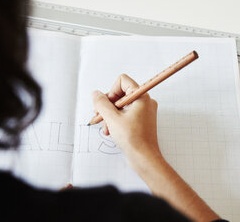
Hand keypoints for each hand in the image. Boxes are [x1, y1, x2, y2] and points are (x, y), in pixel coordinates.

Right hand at [92, 74, 219, 220]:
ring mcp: (143, 111)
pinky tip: (110, 131)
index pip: (123, 81)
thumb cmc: (133, 139)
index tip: (107, 104)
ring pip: (121, 106)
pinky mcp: (141, 121)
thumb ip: (101, 104)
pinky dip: (116, 121)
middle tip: (100, 116)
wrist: (144, 158)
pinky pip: (125, 114)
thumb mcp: (112, 119)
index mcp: (141, 97)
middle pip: (120, 94)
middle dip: (108, 106)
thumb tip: (95, 94)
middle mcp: (144, 102)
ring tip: (106, 128)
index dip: (111, 91)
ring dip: (110, 116)